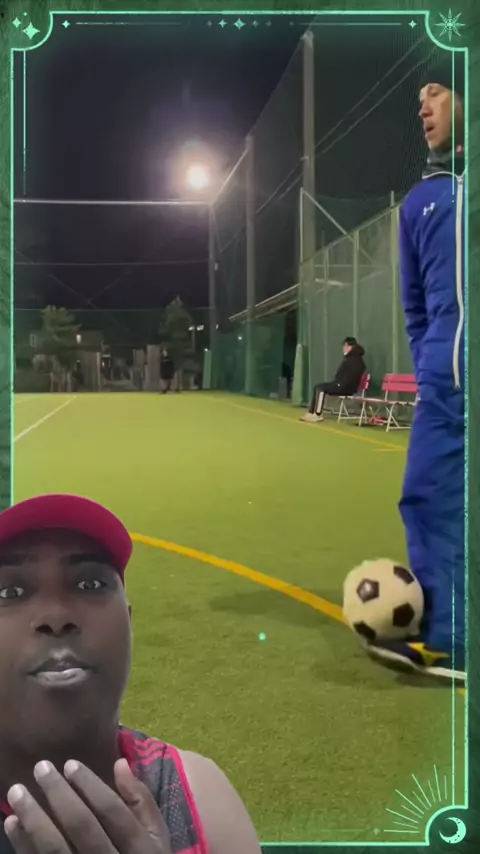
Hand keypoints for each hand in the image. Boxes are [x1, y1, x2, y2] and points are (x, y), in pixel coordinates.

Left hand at [4, 758, 171, 853]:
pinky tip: (13, 822)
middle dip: (60, 795)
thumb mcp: (156, 835)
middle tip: (41, 767)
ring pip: (55, 848)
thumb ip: (141, 801)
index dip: (90, 786)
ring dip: (34, 818)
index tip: (69, 764)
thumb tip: (120, 763)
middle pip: (82, 827)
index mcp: (139, 847)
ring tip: (17, 791)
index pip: (112, 811)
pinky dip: (23, 844)